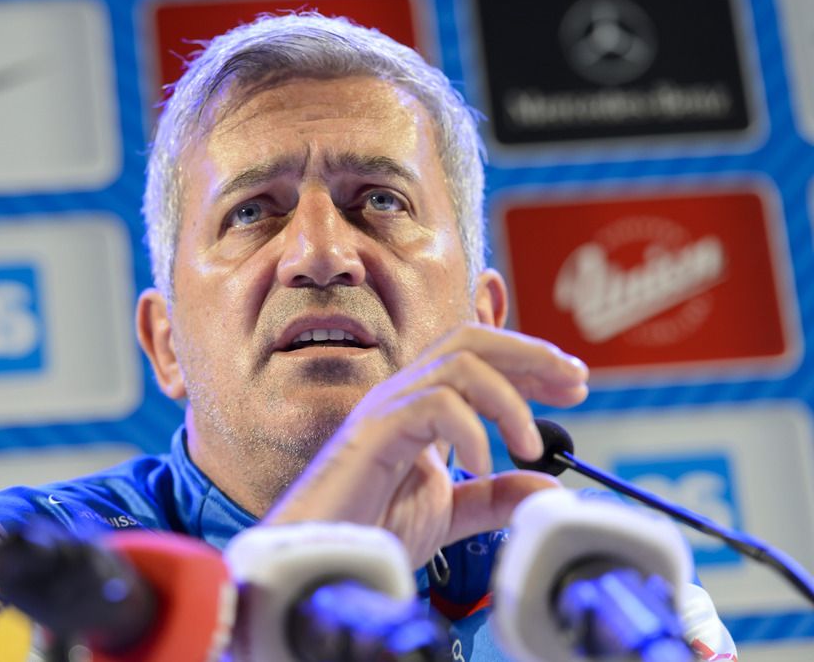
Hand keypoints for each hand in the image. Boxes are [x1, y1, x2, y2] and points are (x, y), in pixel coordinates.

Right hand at [263, 323, 588, 565]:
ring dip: (508, 396)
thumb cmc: (370, 532)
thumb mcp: (449, 514)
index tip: (575, 385)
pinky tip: (481, 464)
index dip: (530, 363)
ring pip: (457, 361)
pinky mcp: (375, 431)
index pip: (479, 359)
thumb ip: (494, 497)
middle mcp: (403, 396)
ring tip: (529, 445)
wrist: (323, 559)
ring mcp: (387, 408)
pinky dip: (470, 428)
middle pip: (470, 339)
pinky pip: (432, 403)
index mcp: (421, 409)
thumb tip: (547, 486)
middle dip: (530, 354)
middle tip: (575, 381)